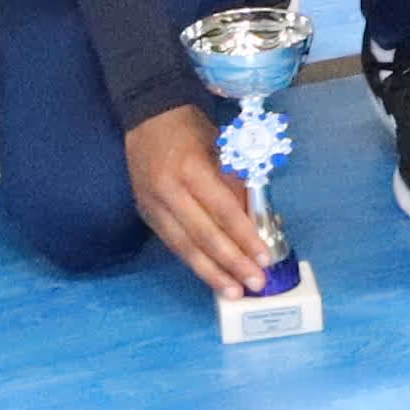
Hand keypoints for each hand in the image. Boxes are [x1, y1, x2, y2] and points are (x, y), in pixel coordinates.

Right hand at [123, 103, 273, 297]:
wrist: (146, 117)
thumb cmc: (192, 130)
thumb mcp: (222, 148)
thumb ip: (237, 185)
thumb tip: (259, 222)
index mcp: (191, 168)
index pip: (222, 210)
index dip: (244, 235)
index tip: (264, 256)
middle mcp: (168, 190)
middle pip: (203, 235)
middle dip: (231, 262)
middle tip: (255, 282)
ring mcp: (153, 205)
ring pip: (184, 246)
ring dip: (211, 272)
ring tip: (233, 291)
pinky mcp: (146, 214)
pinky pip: (173, 243)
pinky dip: (193, 262)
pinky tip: (211, 276)